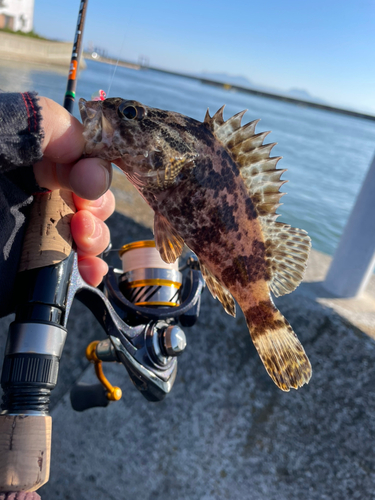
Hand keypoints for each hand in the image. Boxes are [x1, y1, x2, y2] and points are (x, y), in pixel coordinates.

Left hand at [33, 97, 114, 285]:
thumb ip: (25, 126)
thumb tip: (79, 142)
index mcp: (22, 152)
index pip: (75, 147)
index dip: (91, 162)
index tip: (85, 178)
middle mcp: (35, 190)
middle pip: (90, 188)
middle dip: (97, 200)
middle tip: (84, 212)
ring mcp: (40, 228)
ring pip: (91, 226)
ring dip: (99, 234)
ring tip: (83, 240)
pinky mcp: (41, 266)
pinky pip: (78, 265)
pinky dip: (93, 267)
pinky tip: (90, 269)